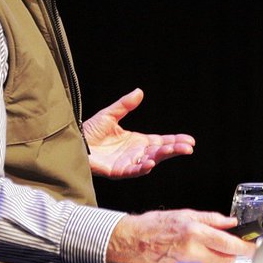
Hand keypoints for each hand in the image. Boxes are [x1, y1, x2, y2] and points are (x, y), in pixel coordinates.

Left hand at [82, 88, 196, 177]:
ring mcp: (128, 163)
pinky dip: (142, 168)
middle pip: (160, 152)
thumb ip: (125, 105)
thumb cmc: (90, 131)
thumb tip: (139, 91)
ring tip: (172, 150)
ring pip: (150, 161)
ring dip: (161, 157)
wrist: (73, 142)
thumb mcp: (110, 115)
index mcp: (137, 142)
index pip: (161, 141)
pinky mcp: (117, 171)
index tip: (189, 140)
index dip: (175, 141)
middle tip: (188, 147)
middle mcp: (136, 154)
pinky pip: (132, 171)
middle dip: (174, 149)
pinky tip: (151, 162)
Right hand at [107, 209, 255, 262]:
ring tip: (210, 248)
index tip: (255, 248)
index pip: (229, 244)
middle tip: (230, 244)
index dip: (246, 248)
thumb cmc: (155, 225)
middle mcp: (193, 252)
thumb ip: (212, 219)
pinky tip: (199, 257)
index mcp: (195, 233)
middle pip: (226, 260)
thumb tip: (231, 222)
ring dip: (221, 261)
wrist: (134, 240)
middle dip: (232, 253)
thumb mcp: (186, 214)